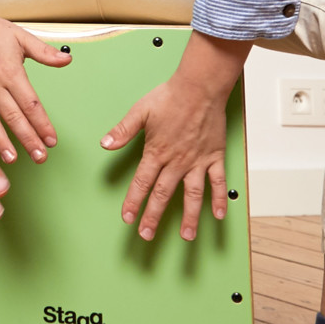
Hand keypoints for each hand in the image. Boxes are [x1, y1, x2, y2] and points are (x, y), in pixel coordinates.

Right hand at [0, 0, 69, 163]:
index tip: (52, 140)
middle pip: (14, 117)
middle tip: (40, 157)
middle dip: (28, 138)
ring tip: (12, 158)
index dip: (42, 123)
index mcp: (11, 73)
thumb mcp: (22, 37)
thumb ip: (45, 52)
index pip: (31, 104)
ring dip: (2, 141)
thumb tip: (67, 59)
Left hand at [104, 30, 247, 242]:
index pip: (142, 183)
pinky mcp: (214, 157)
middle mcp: (177, 162)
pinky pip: (218, 182)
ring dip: (189, 217)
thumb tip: (105, 144)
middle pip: (163, 194)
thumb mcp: (140, 111)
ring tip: (186, 236)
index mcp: (157, 152)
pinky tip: (218, 215)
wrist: (200, 87)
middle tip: (147, 235)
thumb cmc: (170, 96)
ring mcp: (197, 161)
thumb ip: (123, 130)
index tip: (127, 218)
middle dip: (153, 217)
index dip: (133, 202)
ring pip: (192, 195)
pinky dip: (219, 199)